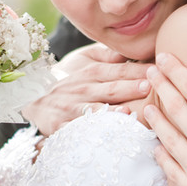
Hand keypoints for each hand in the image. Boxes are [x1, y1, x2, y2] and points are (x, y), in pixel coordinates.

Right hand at [22, 43, 150, 135]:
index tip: (154, 70)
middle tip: (149, 86)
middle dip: (129, 88)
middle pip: (109, 89)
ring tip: (128, 111)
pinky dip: (88, 132)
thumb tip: (130, 50)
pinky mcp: (62, 126)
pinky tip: (102, 134)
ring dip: (111, 111)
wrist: (32, 97)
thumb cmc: (67, 77)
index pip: (117, 71)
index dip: (135, 71)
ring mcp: (72, 108)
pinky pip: (77, 130)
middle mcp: (83, 89)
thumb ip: (106, 54)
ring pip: (94, 110)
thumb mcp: (83, 59)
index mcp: (91, 72)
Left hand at [144, 54, 186, 185]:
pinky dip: (161, 156)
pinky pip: (171, 171)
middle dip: (161, 86)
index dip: (175, 71)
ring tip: (147, 107)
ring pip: (168, 139)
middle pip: (175, 109)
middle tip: (150, 72)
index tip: (164, 58)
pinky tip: (157, 146)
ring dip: (155, 120)